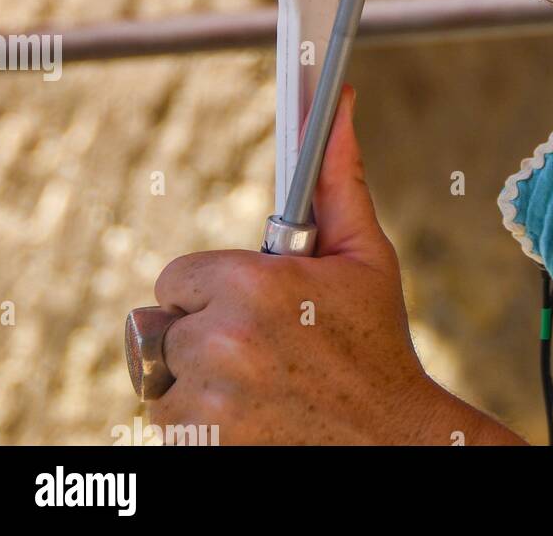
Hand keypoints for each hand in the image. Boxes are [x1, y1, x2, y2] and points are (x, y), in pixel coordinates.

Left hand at [148, 88, 436, 444]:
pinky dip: (198, 423)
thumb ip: (338, 180)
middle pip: (167, 327)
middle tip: (263, 347)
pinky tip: (250, 414)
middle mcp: (221, 343)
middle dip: (207, 333)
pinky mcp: (199, 447)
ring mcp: (206, 402)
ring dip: (199, 380)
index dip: (212, 289)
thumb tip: (341, 106)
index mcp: (254, 287)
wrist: (389, 441)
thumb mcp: (363, 257)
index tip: (248, 302)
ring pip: (163, 377)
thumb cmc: (376, 345)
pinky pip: (168, 423)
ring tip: (259, 383)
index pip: (178, 277)